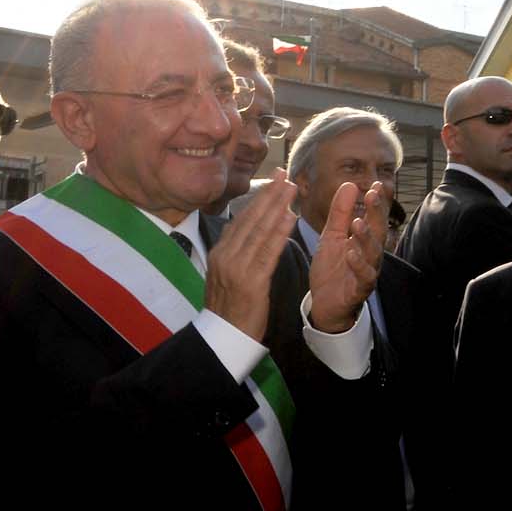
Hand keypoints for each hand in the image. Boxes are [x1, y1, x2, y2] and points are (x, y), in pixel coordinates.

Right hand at [204, 171, 297, 341]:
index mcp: (220, 253)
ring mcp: (237, 267)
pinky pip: (268, 252)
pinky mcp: (251, 281)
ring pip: (260, 231)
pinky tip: (290, 218)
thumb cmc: (230, 307)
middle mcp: (226, 256)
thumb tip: (248, 229)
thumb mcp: (226, 275)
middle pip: (251, 219)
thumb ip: (237, 252)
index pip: (242, 219)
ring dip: (277, 207)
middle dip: (269, 195)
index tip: (273, 180)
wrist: (223, 337)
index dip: (259, 198)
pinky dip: (279, 233)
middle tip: (285, 174)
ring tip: (291, 188)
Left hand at [308, 181, 387, 333]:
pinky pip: (363, 276)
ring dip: (366, 237)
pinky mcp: (360, 288)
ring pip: (372, 252)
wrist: (325, 302)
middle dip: (376, 213)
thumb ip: (340, 213)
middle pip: (377, 230)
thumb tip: (350, 184)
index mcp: (365, 239)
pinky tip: (351, 253)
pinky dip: (358, 264)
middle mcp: (371, 253)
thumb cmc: (333, 268)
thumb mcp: (331, 236)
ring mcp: (368, 270)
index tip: (376, 184)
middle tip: (372, 194)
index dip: (376, 201)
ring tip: (358, 222)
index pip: (374, 217)